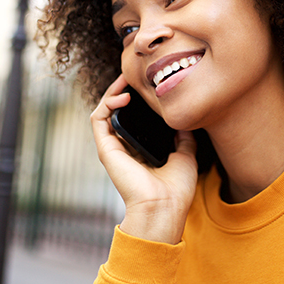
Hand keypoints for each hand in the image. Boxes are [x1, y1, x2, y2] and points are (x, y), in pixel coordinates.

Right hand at [90, 74, 197, 243]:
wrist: (165, 207)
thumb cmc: (176, 188)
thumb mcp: (186, 154)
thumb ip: (184, 136)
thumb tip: (186, 120)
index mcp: (141, 148)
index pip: (135, 118)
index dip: (139, 100)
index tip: (150, 84)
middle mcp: (125, 146)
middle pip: (118, 112)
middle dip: (124, 90)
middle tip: (137, 75)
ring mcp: (113, 147)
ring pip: (105, 111)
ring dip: (113, 92)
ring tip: (127, 79)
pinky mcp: (105, 148)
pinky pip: (98, 119)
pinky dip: (107, 103)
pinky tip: (123, 95)